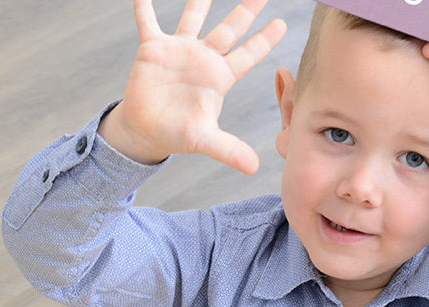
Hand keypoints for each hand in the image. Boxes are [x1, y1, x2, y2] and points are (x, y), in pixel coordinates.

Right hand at [99, 0, 286, 173]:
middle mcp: (203, 58)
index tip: (283, 23)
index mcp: (219, 77)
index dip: (265, 40)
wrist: (146, 131)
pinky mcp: (153, 50)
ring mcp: (179, 51)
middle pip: (230, 28)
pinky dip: (145, 8)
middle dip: (247, 8)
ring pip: (194, 16)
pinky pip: (149, 23)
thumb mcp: (204, 140)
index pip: (247, 55)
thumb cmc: (177, 134)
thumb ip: (228, 150)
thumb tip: (254, 167)